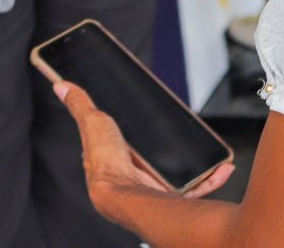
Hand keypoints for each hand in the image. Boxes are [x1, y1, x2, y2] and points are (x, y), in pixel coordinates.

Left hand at [55, 80, 233, 226]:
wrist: (125, 194)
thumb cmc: (106, 163)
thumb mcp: (92, 123)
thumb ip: (80, 105)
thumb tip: (60, 85)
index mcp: (114, 161)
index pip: (123, 146)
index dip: (134, 134)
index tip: (150, 120)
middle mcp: (134, 178)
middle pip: (154, 160)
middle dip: (168, 150)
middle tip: (182, 131)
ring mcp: (154, 189)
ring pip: (179, 176)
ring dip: (196, 165)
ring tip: (206, 148)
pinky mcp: (172, 198)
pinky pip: (196, 188)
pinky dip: (211, 178)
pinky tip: (222, 166)